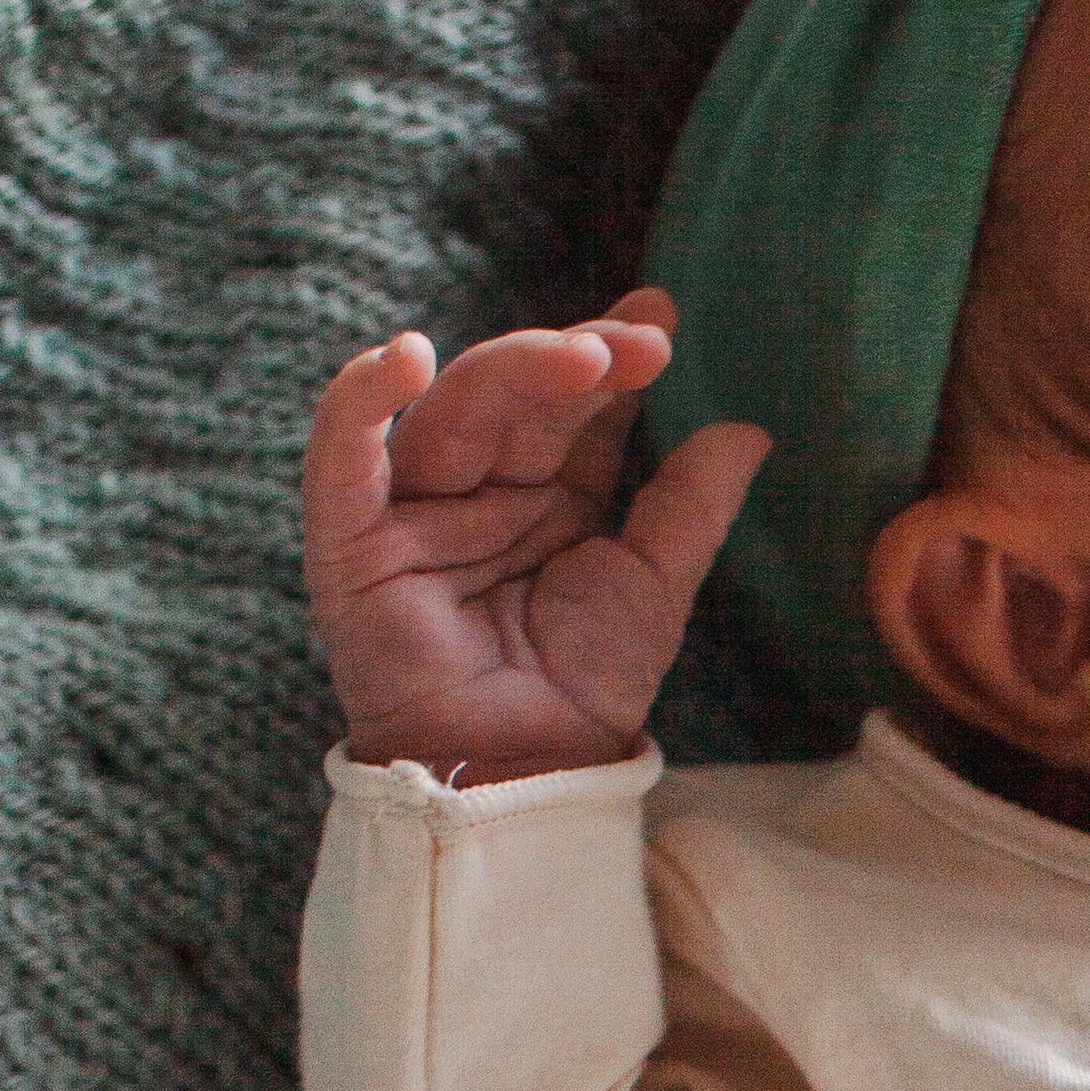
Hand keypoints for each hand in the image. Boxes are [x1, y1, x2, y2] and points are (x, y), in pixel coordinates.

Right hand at [300, 290, 768, 781]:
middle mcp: (475, 490)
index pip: (573, 405)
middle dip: (572, 361)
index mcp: (543, 494)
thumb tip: (750, 431)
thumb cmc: (581, 689)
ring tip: (579, 356)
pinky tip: (401, 356)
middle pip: (515, 397)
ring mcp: (411, 510)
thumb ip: (691, 507)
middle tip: (632, 345)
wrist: (528, 771)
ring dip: (507, 370)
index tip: (658, 318)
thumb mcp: (653, 588)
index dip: (611, 357)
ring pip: (449, 412)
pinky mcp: (351, 543)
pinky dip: (357, 402)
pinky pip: (339, 457)